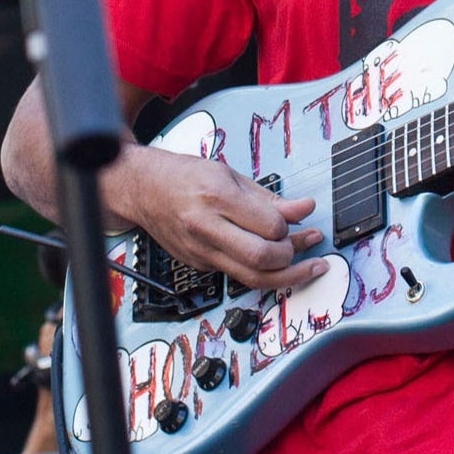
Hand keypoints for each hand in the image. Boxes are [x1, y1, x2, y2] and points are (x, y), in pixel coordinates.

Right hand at [117, 146, 323, 292]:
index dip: (288, 227)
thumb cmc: (186, 176)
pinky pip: (238, 275)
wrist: (144, 189)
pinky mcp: (200, 265)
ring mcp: (201, 251)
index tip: (296, 220)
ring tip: (309, 267)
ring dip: (287, 276)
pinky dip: (261, 271)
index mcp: (217, 197)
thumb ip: (270, 198)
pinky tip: (276, 262)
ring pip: (252, 278)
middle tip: (305, 245)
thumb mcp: (231, 175)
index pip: (268, 226)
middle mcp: (207, 227)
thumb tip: (305, 209)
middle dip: (291, 256)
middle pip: (261, 258)